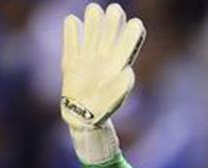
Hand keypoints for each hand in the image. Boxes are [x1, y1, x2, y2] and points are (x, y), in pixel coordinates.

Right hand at [60, 2, 144, 128]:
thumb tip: (128, 72)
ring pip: (90, 36)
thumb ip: (121, 86)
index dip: (131, 35)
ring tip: (94, 8)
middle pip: (109, 37)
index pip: (126, 47)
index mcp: (116, 68)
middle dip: (113, 23)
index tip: (137, 22)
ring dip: (92, 23)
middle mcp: (103, 61)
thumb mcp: (113, 99)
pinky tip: (72, 20)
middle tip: (115, 8)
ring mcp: (87, 60)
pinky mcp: (71, 63)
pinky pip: (71, 44)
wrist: (83, 117)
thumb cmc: (103, 109)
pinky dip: (70, 33)